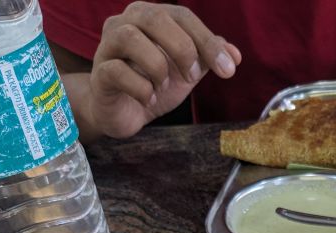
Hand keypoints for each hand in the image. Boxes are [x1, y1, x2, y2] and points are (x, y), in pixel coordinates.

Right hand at [87, 1, 241, 138]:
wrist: (123, 113)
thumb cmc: (153, 84)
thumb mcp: (186, 71)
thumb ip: (207, 59)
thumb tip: (235, 55)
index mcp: (151, 17)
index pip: (183, 16)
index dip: (208, 41)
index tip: (229, 69)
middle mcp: (126, 22)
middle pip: (156, 18)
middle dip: (183, 49)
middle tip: (192, 77)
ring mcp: (108, 45)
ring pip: (132, 39)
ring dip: (157, 67)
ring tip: (163, 87)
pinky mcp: (100, 73)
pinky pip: (117, 71)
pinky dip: (140, 89)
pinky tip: (148, 100)